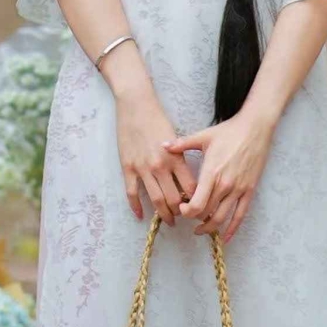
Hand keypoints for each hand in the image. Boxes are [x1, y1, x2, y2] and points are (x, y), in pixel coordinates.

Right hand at [116, 87, 195, 223]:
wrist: (136, 105)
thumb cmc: (157, 119)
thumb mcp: (176, 138)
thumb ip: (181, 158)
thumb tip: (187, 179)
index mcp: (176, 158)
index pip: (190, 188)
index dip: (196, 200)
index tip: (198, 206)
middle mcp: (161, 166)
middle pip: (174, 199)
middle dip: (181, 212)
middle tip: (185, 217)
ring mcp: (143, 169)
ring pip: (156, 200)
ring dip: (164, 214)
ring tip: (169, 221)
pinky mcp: (128, 168)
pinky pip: (132, 193)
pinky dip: (136, 207)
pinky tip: (141, 215)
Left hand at [164, 111, 275, 240]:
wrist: (255, 128)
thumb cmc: (229, 131)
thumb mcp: (203, 136)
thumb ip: (181, 144)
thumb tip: (162, 145)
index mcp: (211, 173)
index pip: (196, 204)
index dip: (186, 212)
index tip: (182, 208)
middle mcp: (225, 185)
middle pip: (206, 213)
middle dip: (194, 218)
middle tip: (188, 216)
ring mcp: (238, 189)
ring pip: (221, 218)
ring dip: (209, 227)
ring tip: (200, 229)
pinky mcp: (249, 191)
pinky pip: (240, 216)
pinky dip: (232, 229)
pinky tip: (224, 237)